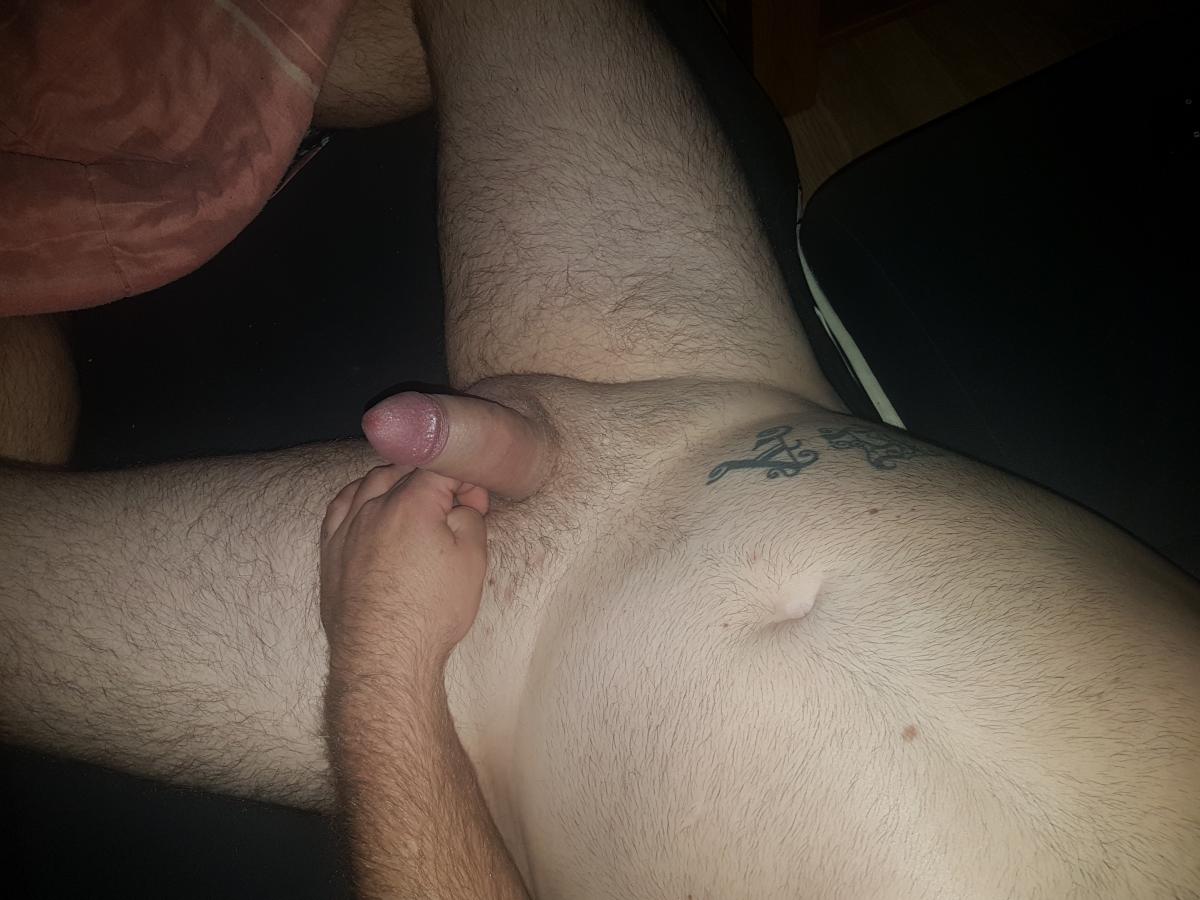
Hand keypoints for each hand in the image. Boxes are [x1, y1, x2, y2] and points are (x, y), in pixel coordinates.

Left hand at [320, 465, 489, 680]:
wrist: (384, 656)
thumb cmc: (431, 611)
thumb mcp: (472, 561)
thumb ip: (470, 518)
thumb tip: (462, 504)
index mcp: (411, 504)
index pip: (442, 469)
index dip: (466, 481)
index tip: (477, 504)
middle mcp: (373, 507)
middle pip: (406, 471)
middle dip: (435, 481)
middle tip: (455, 507)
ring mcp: (347, 527)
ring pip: (371, 482)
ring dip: (398, 481)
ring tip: (416, 500)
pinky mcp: (331, 549)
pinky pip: (340, 506)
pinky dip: (359, 496)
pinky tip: (370, 503)